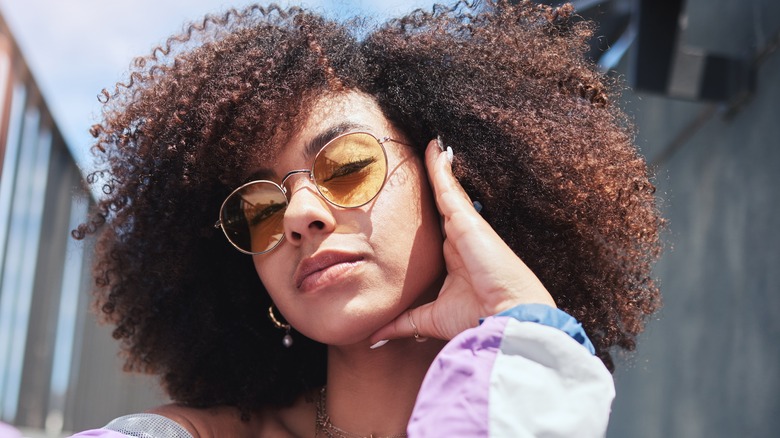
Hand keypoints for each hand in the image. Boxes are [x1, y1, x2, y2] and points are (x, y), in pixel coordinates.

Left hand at [371, 138, 555, 342]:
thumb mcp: (429, 319)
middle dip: (434, 181)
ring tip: (428, 143)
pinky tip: (433, 145)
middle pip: (442, 202)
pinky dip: (439, 166)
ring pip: (445, 189)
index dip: (427, 212)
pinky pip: (448, 185)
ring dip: (437, 167)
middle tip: (423, 156)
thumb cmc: (475, 319)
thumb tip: (372, 338)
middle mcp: (460, 238)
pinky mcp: (466, 219)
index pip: (436, 227)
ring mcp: (465, 226)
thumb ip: (402, 322)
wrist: (505, 319)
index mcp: (454, 257)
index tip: (415, 199)